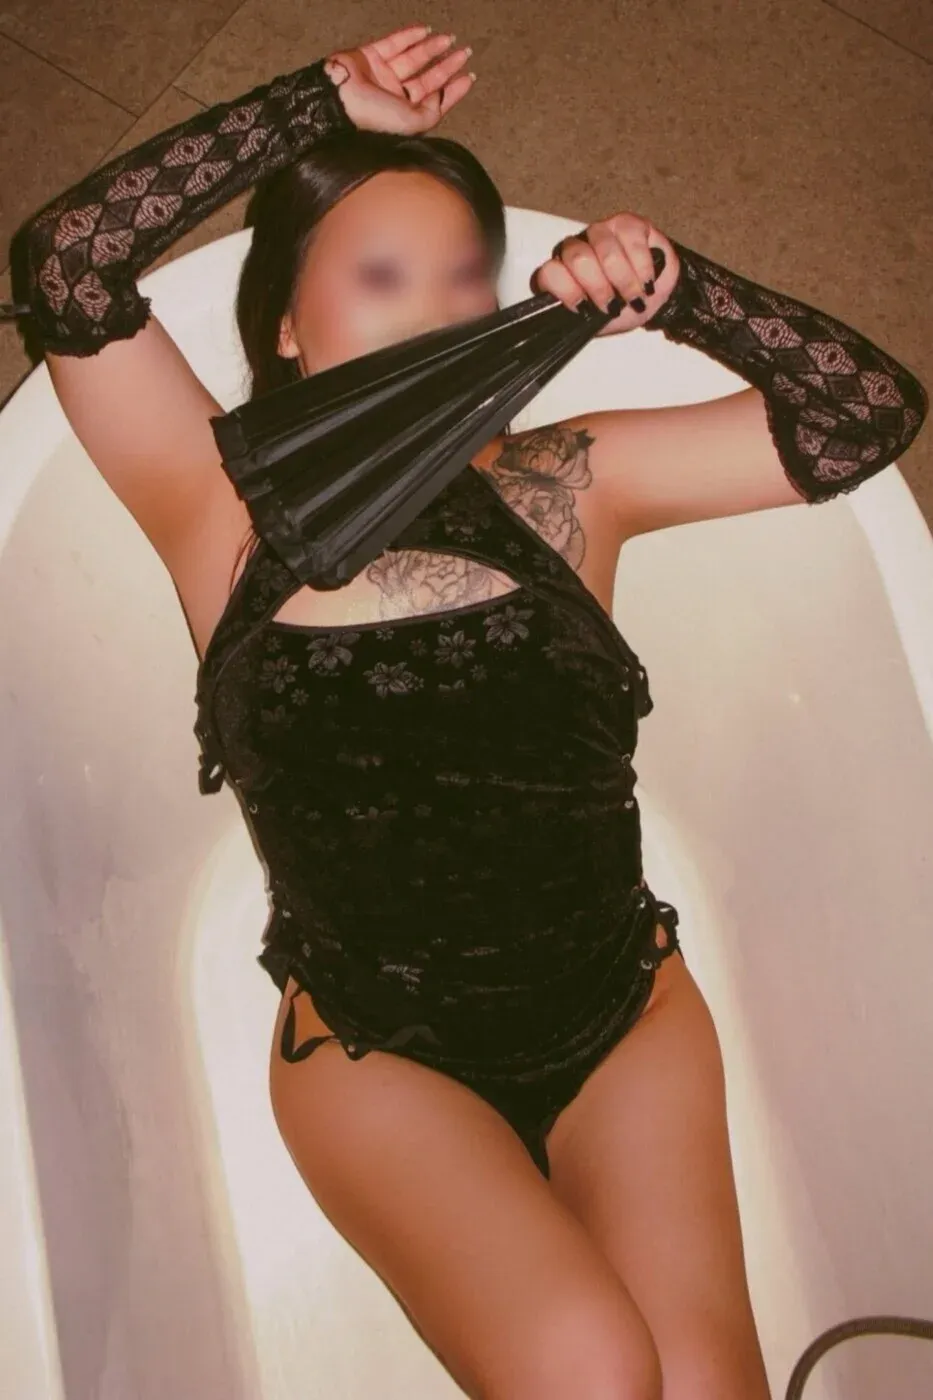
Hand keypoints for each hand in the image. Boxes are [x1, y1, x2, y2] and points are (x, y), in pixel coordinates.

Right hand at [325, 24, 475, 134]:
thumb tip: (440, 95)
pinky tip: (426, 31)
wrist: (338, 101)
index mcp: (405, 115)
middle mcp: (395, 96)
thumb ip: (431, 112)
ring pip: (412, 58)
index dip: (453, 89)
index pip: (435, 100)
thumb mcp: (412, 123)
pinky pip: (393, 43)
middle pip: (427, 78)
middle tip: (465, 52)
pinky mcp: (369, 56)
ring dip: (431, 48)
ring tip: (449, 39)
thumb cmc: (375, 118)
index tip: (470, 76)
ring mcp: (382, 75)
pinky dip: (409, 36)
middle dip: (446, 65)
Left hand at [530, 212, 680, 334]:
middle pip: (578, 258)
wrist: (654, 298)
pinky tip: (646, 280)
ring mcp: (600, 231)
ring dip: (624, 279)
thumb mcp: (600, 322)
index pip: (550, 273)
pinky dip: (641, 265)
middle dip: (599, 287)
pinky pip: (631, 238)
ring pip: (605, 248)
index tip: (584, 309)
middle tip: (614, 306)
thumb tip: (580, 314)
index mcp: (563, 274)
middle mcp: (577, 248)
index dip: (567, 291)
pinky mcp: (626, 222)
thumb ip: (583, 317)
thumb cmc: (622, 309)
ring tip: (636, 297)